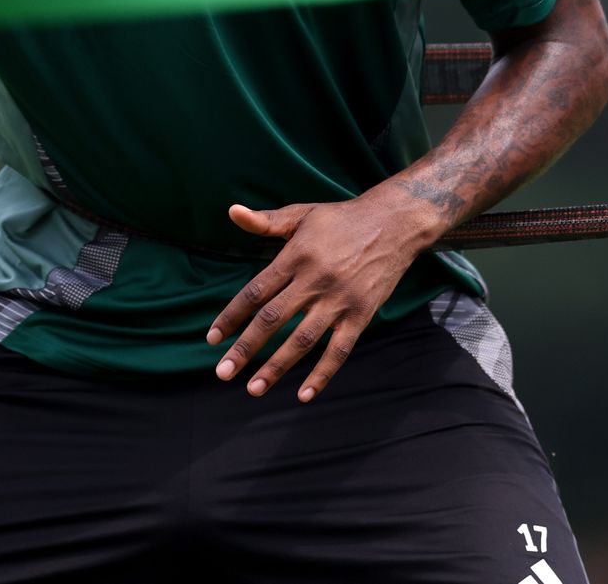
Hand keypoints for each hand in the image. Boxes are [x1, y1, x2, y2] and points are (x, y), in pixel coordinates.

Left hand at [206, 185, 438, 401]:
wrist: (394, 222)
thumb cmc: (341, 219)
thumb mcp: (302, 215)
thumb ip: (265, 221)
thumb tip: (232, 211)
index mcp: (296, 256)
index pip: (256, 292)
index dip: (232, 316)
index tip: (213, 338)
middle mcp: (315, 279)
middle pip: (273, 319)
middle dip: (245, 349)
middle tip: (222, 373)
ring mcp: (340, 299)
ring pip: (302, 340)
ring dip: (276, 367)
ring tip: (253, 389)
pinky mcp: (362, 314)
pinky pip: (339, 350)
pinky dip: (322, 374)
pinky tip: (304, 395)